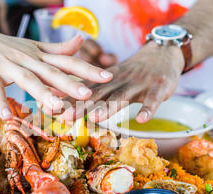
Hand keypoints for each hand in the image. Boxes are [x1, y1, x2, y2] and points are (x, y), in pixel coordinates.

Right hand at [0, 18, 112, 118]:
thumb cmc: (4, 45)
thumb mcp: (33, 47)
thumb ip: (58, 48)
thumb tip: (82, 40)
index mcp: (39, 55)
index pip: (67, 61)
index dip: (87, 69)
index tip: (108, 76)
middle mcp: (26, 59)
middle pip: (51, 72)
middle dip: (70, 83)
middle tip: (89, 94)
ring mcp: (7, 65)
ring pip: (27, 80)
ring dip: (42, 93)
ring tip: (58, 108)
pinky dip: (0, 101)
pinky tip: (7, 117)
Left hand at [60, 42, 184, 122]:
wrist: (163, 54)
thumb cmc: (132, 74)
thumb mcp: (110, 81)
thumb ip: (90, 92)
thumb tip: (60, 100)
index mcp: (105, 82)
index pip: (83, 92)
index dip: (67, 101)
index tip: (49, 110)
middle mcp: (118, 82)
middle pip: (98, 95)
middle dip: (81, 106)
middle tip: (65, 116)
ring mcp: (138, 85)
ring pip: (122, 97)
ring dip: (109, 107)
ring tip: (96, 118)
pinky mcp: (157, 88)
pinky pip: (152, 100)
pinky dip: (148, 109)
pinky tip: (141, 120)